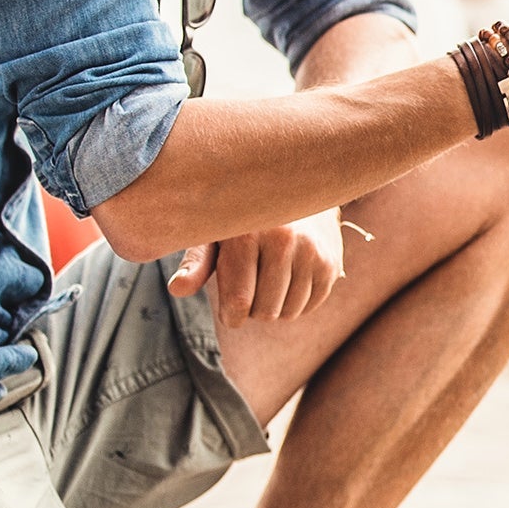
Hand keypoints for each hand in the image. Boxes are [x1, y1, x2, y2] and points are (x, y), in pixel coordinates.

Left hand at [167, 208, 346, 328]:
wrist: (296, 191)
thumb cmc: (242, 217)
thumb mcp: (215, 233)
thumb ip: (196, 263)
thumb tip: (177, 290)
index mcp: (248, 233)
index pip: (239, 302)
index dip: (231, 316)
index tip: (229, 309)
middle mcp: (284, 240)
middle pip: (265, 311)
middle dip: (252, 310)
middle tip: (249, 288)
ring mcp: (312, 251)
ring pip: (289, 313)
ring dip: (275, 307)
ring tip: (267, 284)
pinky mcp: (331, 262)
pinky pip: (309, 306)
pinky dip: (296, 303)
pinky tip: (288, 281)